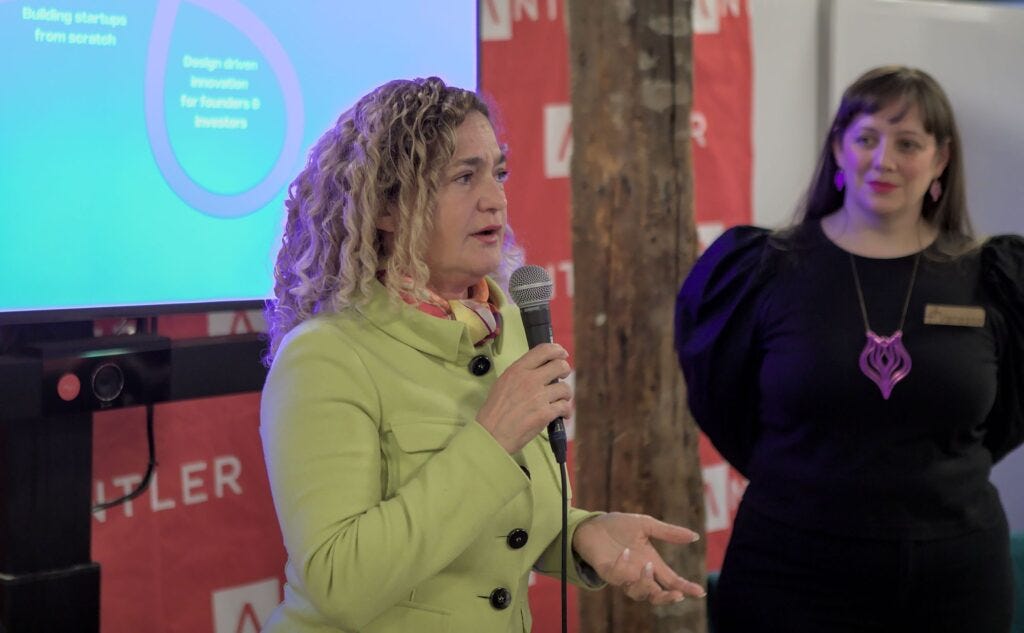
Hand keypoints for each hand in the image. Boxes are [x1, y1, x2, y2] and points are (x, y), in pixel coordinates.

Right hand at [476, 343, 572, 452]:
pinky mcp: (545, 413)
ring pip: (565, 388)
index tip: (562, 354)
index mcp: (517, 370)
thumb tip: (539, 370)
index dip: (557, 350)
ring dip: (565, 395)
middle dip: (565, 371)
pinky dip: (566, 411)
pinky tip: (562, 415)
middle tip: (562, 377)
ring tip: (560, 401)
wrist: (491, 434)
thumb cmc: (494, 411)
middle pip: (560, 366)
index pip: (543, 350)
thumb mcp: (503, 383)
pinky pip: (565, 407)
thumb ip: (520, 374)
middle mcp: (529, 380)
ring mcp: (538, 397)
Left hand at [572, 512, 705, 604]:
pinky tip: (624, 551)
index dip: (685, 588)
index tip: (700, 592)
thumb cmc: (619, 526)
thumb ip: (669, 533)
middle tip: (677, 594)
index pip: (671, 581)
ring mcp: (622, 576)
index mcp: (651, 563)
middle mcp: (638, 574)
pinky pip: (616, 578)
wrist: (593, 523)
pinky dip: (622, 567)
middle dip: (667, 598)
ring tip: (647, 564)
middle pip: (656, 595)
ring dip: (645, 583)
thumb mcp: (646, 525)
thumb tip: (695, 536)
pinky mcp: (607, 572)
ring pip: (638, 594)